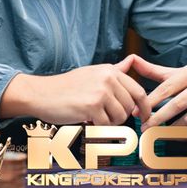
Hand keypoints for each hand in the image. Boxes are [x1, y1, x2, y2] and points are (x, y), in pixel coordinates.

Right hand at [0, 55, 151, 124]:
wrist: (41, 93)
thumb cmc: (66, 86)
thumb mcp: (92, 73)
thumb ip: (115, 70)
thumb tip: (132, 60)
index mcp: (110, 70)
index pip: (138, 90)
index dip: (144, 107)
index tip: (144, 117)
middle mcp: (108, 78)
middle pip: (131, 106)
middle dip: (121, 116)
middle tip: (106, 118)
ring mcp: (100, 91)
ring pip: (120, 117)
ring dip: (109, 123)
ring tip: (93, 117)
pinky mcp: (92, 106)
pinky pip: (106, 125)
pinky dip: (97, 127)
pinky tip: (86, 119)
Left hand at [129, 55, 186, 137]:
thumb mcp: (178, 73)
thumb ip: (154, 70)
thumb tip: (132, 59)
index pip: (167, 88)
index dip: (151, 101)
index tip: (138, 112)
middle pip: (178, 105)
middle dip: (159, 118)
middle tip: (145, 128)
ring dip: (172, 130)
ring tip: (159, 135)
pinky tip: (176, 136)